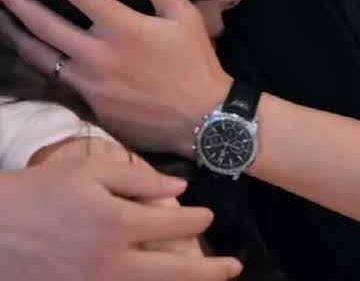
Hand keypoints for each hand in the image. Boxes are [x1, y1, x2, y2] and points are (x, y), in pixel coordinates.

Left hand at [0, 0, 231, 155]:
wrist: (200, 121)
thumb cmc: (194, 63)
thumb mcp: (184, 16)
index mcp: (121, 27)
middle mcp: (97, 54)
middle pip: (43, 24)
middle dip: (15, 0)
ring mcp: (88, 83)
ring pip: (38, 56)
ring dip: (15, 33)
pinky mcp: (88, 105)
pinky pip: (55, 79)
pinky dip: (38, 62)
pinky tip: (30, 52)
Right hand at [0, 150, 242, 280]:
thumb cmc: (41, 192)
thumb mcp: (87, 171)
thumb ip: (135, 178)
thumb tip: (178, 187)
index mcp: (117, 223)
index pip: (171, 223)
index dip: (195, 219)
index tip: (209, 215)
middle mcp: (112, 263)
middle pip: (173, 272)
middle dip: (209, 271)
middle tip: (234, 268)